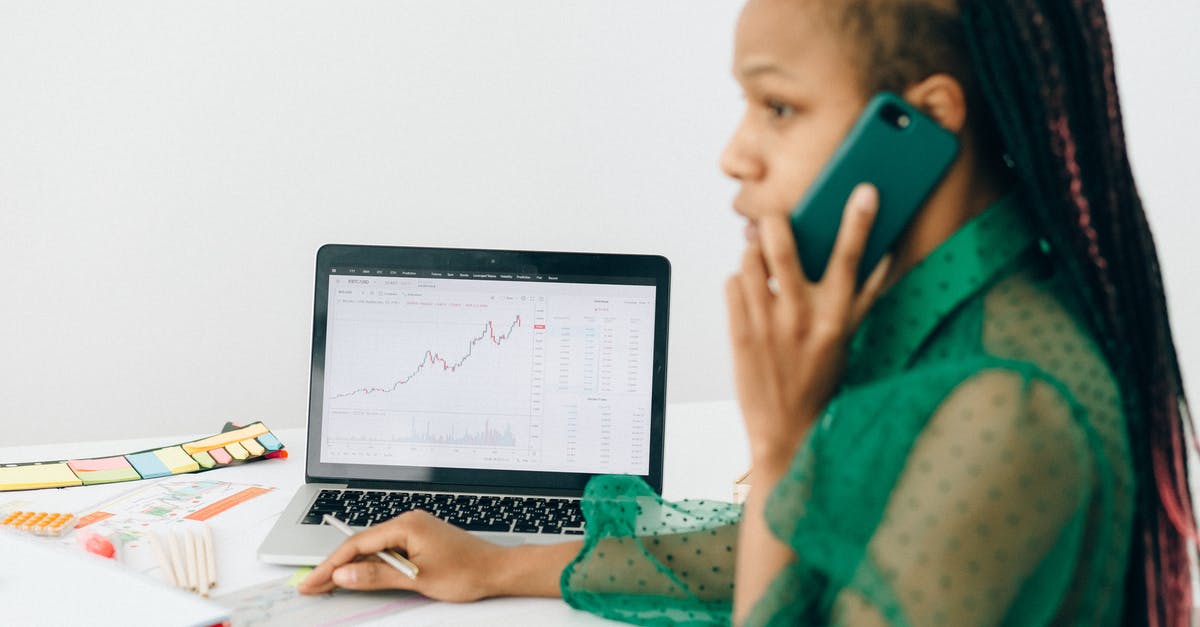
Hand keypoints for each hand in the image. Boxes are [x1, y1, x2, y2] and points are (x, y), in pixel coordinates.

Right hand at [297, 510, 507, 600]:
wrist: (496, 570)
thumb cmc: (465, 572)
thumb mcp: (416, 579)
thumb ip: (377, 576)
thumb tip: (343, 575)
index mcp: (406, 525)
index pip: (357, 544)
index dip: (331, 565)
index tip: (312, 581)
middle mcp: (407, 522)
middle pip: (361, 545)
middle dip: (335, 566)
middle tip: (311, 585)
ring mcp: (413, 530)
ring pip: (372, 549)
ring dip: (351, 567)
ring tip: (327, 583)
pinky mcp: (419, 539)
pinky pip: (387, 550)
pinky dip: (370, 565)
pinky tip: (358, 576)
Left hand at [726, 183, 890, 468]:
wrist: (785, 430)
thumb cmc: (818, 381)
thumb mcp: (847, 340)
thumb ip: (862, 298)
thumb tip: (884, 257)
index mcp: (835, 318)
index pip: (850, 260)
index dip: (859, 222)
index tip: (865, 191)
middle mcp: (800, 317)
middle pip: (782, 247)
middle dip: (774, 223)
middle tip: (774, 221)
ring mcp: (765, 324)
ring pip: (748, 259)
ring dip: (752, 252)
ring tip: (759, 262)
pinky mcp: (738, 332)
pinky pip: (731, 283)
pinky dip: (738, 281)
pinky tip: (748, 294)